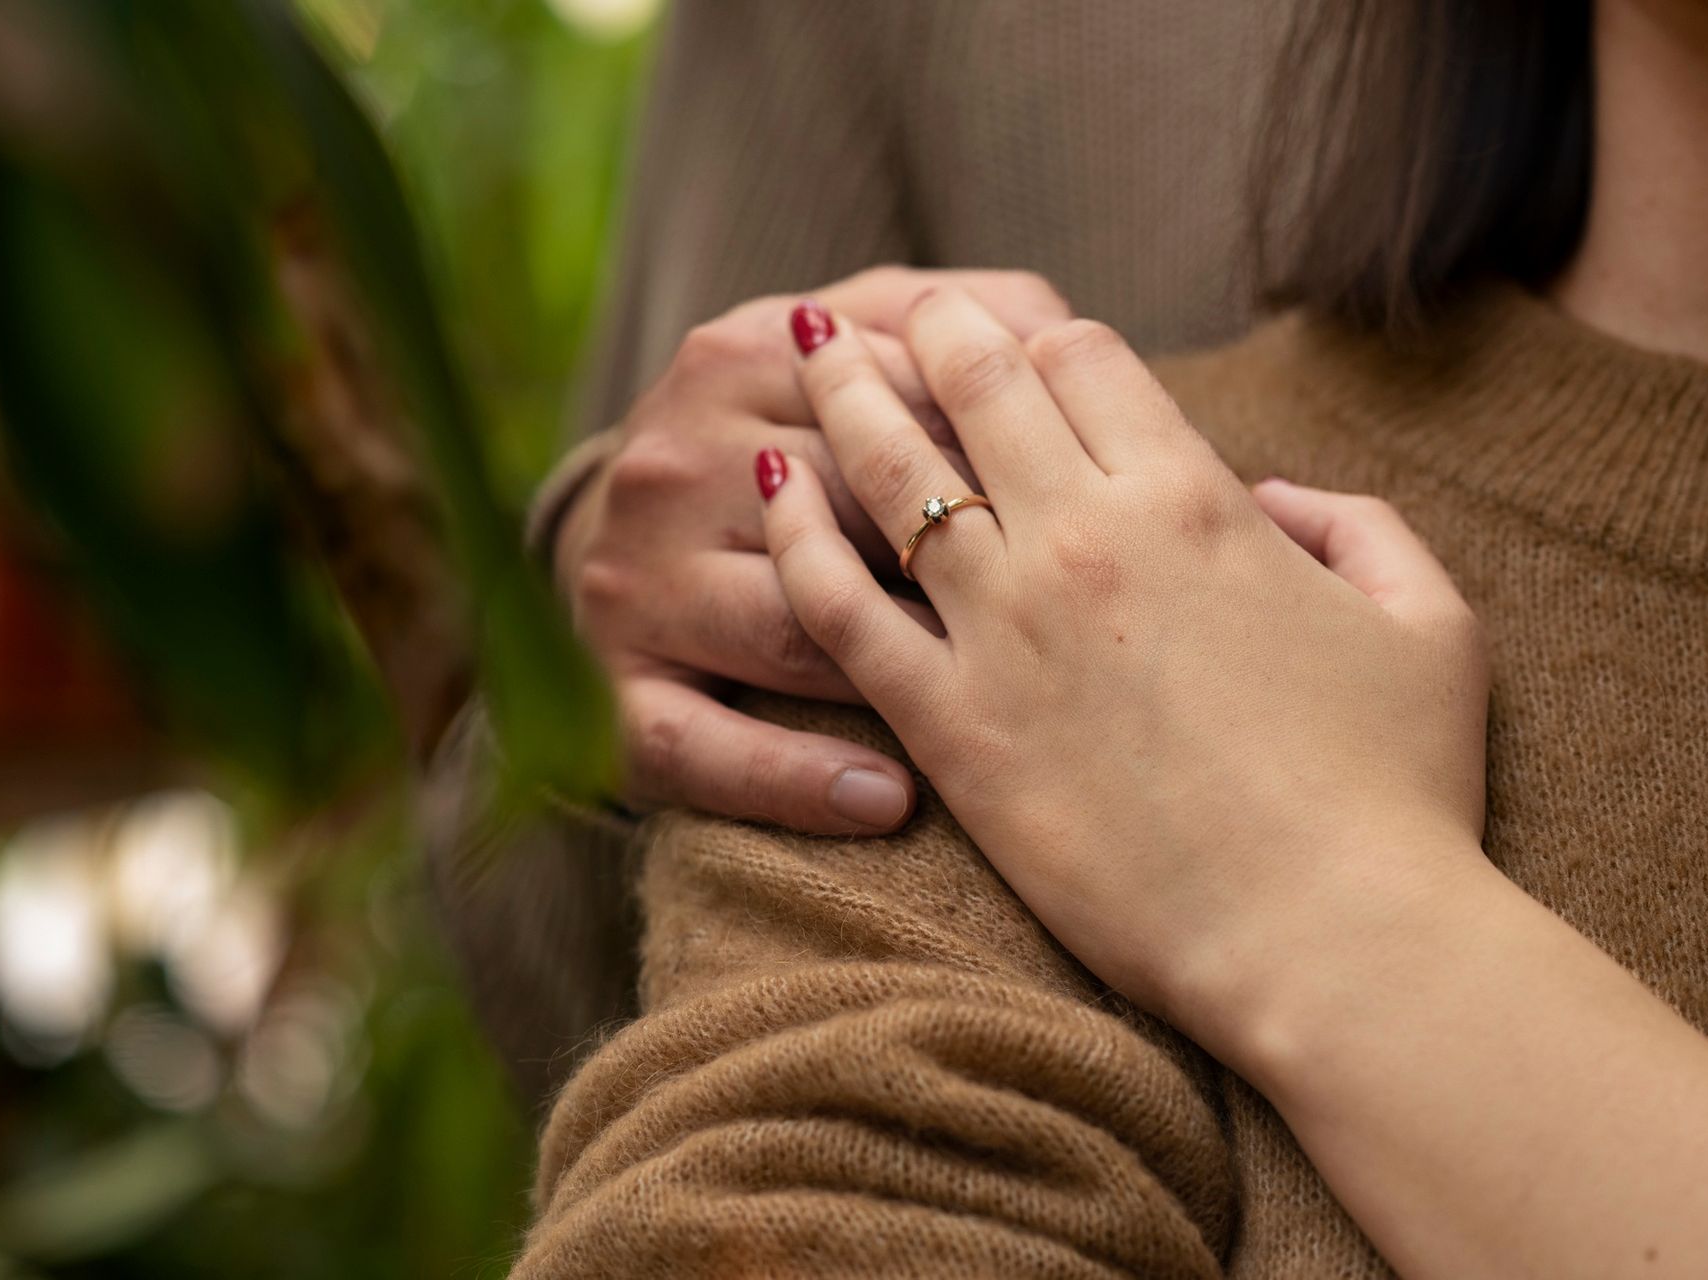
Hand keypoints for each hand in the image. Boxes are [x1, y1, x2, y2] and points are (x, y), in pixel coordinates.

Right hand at [555, 267, 1071, 833]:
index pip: (892, 395)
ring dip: (900, 675)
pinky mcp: (624, 691)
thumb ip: (936, 322)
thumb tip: (1055, 329)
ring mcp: (638, 583)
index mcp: (734, 356)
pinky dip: (800, 779)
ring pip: (790, 632)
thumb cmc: (776, 438)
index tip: (1083, 502)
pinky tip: (889, 799)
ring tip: (1004, 710)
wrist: (625, 537)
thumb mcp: (835, 354)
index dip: (998, 453)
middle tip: (1071, 612)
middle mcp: (674, 463)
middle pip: (846, 510)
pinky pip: (709, 749)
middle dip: (965, 562)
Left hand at [759, 290, 1489, 1053]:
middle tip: (879, 313)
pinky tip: (770, 495)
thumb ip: (1357, 524)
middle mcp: (1083, 539)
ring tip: (803, 347)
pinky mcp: (950, 726)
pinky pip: (839, 610)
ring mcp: (1004, 630)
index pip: (1081, 357)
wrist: (1328, 940)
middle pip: (973, 386)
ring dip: (841, 394)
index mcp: (1195, 498)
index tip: (1011, 339)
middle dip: (925, 330)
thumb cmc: (1396, 792)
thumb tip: (1273, 494)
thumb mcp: (1428, 623)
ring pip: (889, 471)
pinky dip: (797, 540)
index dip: (1040, 334)